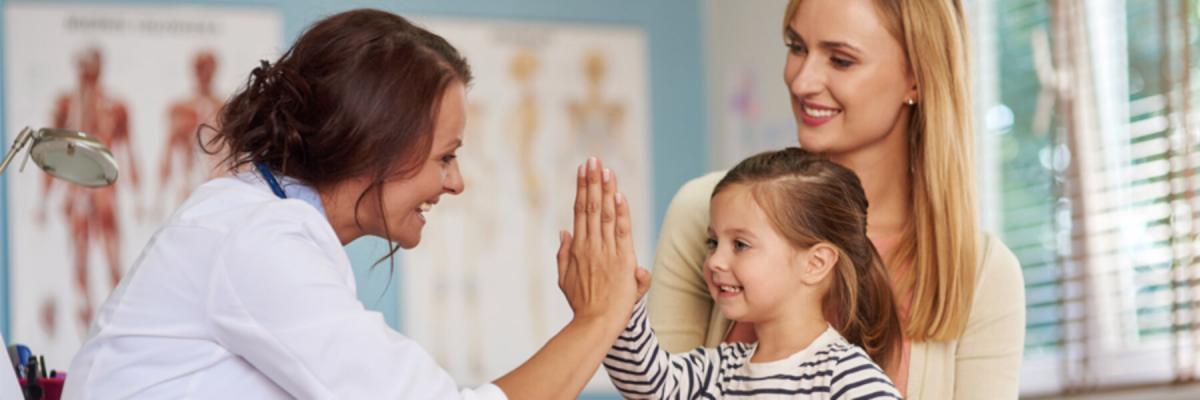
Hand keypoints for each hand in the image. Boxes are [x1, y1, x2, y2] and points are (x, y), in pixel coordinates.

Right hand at [555, 157, 639, 326]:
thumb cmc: (583, 305)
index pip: (580, 211)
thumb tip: (563, 231)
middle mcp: (590, 245)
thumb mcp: (565, 279)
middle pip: (590, 207)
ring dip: (605, 190)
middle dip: (592, 181)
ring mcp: (605, 251)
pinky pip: (620, 231)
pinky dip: (620, 213)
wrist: (596, 323)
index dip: (583, 189)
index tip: (583, 170)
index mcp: (578, 248)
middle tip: (593, 159)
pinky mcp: (621, 260)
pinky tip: (618, 195)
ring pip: (604, 214)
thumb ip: (564, 254)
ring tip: (604, 169)